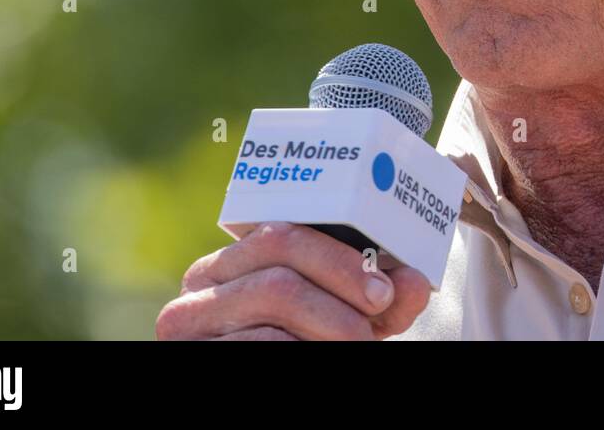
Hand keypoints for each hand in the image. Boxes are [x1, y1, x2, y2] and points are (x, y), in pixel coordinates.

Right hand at [155, 222, 431, 339]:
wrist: (267, 373)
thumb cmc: (306, 345)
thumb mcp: (342, 321)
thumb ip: (377, 301)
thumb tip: (416, 281)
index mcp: (238, 257)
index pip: (287, 230)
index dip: (341, 256)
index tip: (387, 287)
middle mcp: (204, 280)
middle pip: (281, 253)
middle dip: (341, 280)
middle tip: (377, 316)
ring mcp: (189, 318)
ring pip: (275, 293)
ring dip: (330, 323)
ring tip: (359, 342)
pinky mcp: (187, 351)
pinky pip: (257, 341)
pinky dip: (300, 349)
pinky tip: (319, 355)